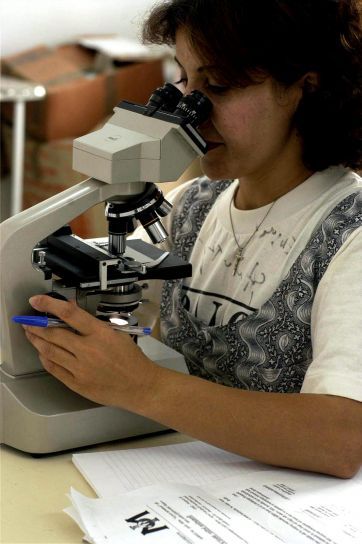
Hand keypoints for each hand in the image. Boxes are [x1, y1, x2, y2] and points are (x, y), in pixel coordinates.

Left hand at [23, 295, 159, 410]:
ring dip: (36, 341)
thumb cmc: (131, 358)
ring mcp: (80, 369)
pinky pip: (54, 369)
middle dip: (35, 325)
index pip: (69, 314)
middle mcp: (88, 350)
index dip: (49, 304)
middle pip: (53, 334)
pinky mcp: (76, 384)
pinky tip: (42, 352)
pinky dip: (45, 358)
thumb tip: (71, 311)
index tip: (36, 300)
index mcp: (100, 334)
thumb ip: (93, 323)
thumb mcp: (116, 332)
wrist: (140, 386)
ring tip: (30, 334)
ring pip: (49, 351)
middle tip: (28, 320)